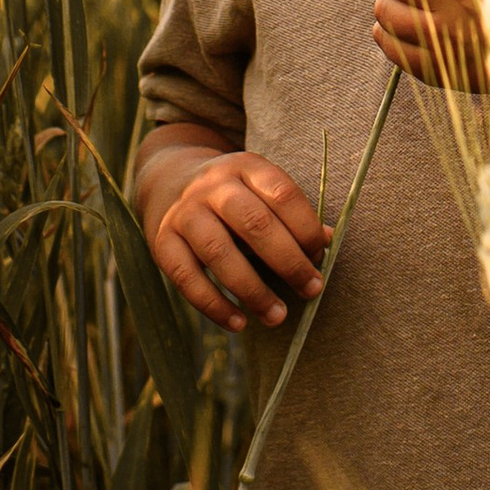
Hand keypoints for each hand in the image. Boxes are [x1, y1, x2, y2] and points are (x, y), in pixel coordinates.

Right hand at [147, 150, 328, 331]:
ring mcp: (184, 212)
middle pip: (254, 223)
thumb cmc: (232, 194)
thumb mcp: (259, 187)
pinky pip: (188, 279)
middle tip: (311, 290)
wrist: (168, 180)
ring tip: (278, 317)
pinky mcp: (162, 241)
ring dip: (253, 291)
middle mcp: (213, 185)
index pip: (282, 193)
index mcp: (245, 165)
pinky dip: (215, 306)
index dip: (306, 227)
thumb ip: (290, 212)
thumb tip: (327, 242)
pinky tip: (239, 323)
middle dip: (288, 262)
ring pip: (220, 253)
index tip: (321, 256)